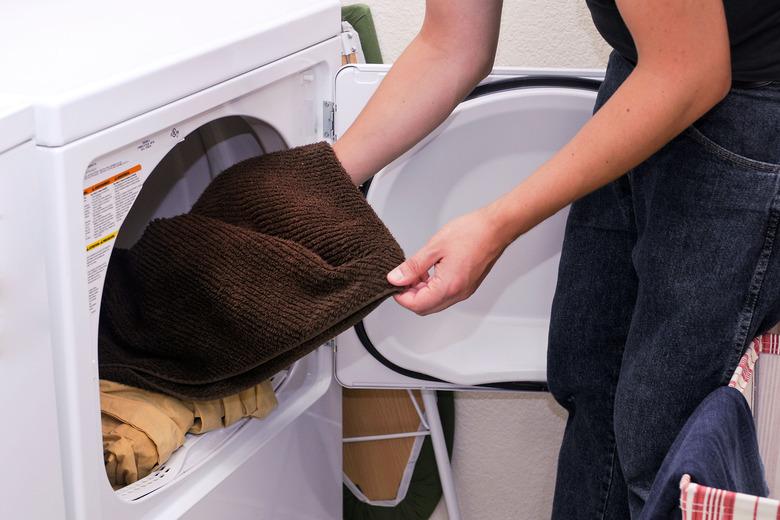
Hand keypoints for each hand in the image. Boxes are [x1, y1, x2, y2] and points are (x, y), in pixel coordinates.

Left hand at [387, 208, 507, 314]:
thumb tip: (396, 278)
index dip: (401, 296)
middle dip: (410, 296)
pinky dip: (433, 288)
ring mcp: (464, 291)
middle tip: (403, 277)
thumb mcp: (434, 247)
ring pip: (435, 303)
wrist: (496, 228)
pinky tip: (430, 271)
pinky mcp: (468, 286)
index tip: (394, 283)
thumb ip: (412, 266)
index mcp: (448, 287)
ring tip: (416, 271)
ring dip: (421, 292)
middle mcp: (458, 294)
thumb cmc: (471, 233)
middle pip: (425, 308)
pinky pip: (445, 295)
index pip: (417, 304)